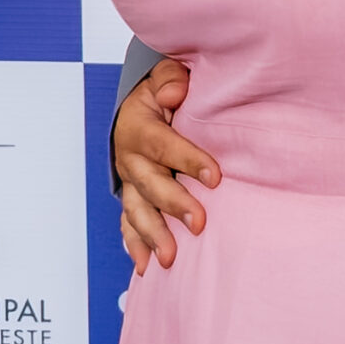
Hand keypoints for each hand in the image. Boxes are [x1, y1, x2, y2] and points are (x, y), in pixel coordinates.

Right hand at [112, 59, 218, 274]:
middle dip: (173, 205)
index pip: (163, 145)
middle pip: (150, 185)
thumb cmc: (162, 94)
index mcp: (139, 127)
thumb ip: (171, 80)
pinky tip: (146, 266)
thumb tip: (174, 93)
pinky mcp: (132, 199)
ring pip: (137, 211)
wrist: (138, 110)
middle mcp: (130, 159)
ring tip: (170, 258)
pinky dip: (136, 246)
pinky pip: (129, 225)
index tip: (215, 177)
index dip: (188, 160)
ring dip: (153, 235)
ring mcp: (129, 183)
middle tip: (199, 223)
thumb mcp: (165, 77)